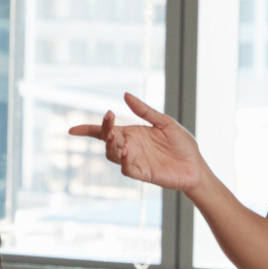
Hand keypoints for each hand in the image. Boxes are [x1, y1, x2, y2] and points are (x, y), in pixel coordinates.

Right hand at [60, 93, 208, 191]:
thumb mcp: (165, 122)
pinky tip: (127, 151)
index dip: (88, 130)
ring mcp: (134, 160)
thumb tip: (125, 95)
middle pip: (106, 140)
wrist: (196, 165)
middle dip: (104, 130)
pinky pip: (127, 168)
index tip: (72, 130)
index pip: (105, 131)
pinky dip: (124, 160)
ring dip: (112, 145)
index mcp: (133, 133)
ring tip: (118, 137)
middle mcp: (130, 146)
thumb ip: (145, 111)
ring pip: (112, 155)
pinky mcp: (142, 173)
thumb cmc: (182, 144)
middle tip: (110, 118)